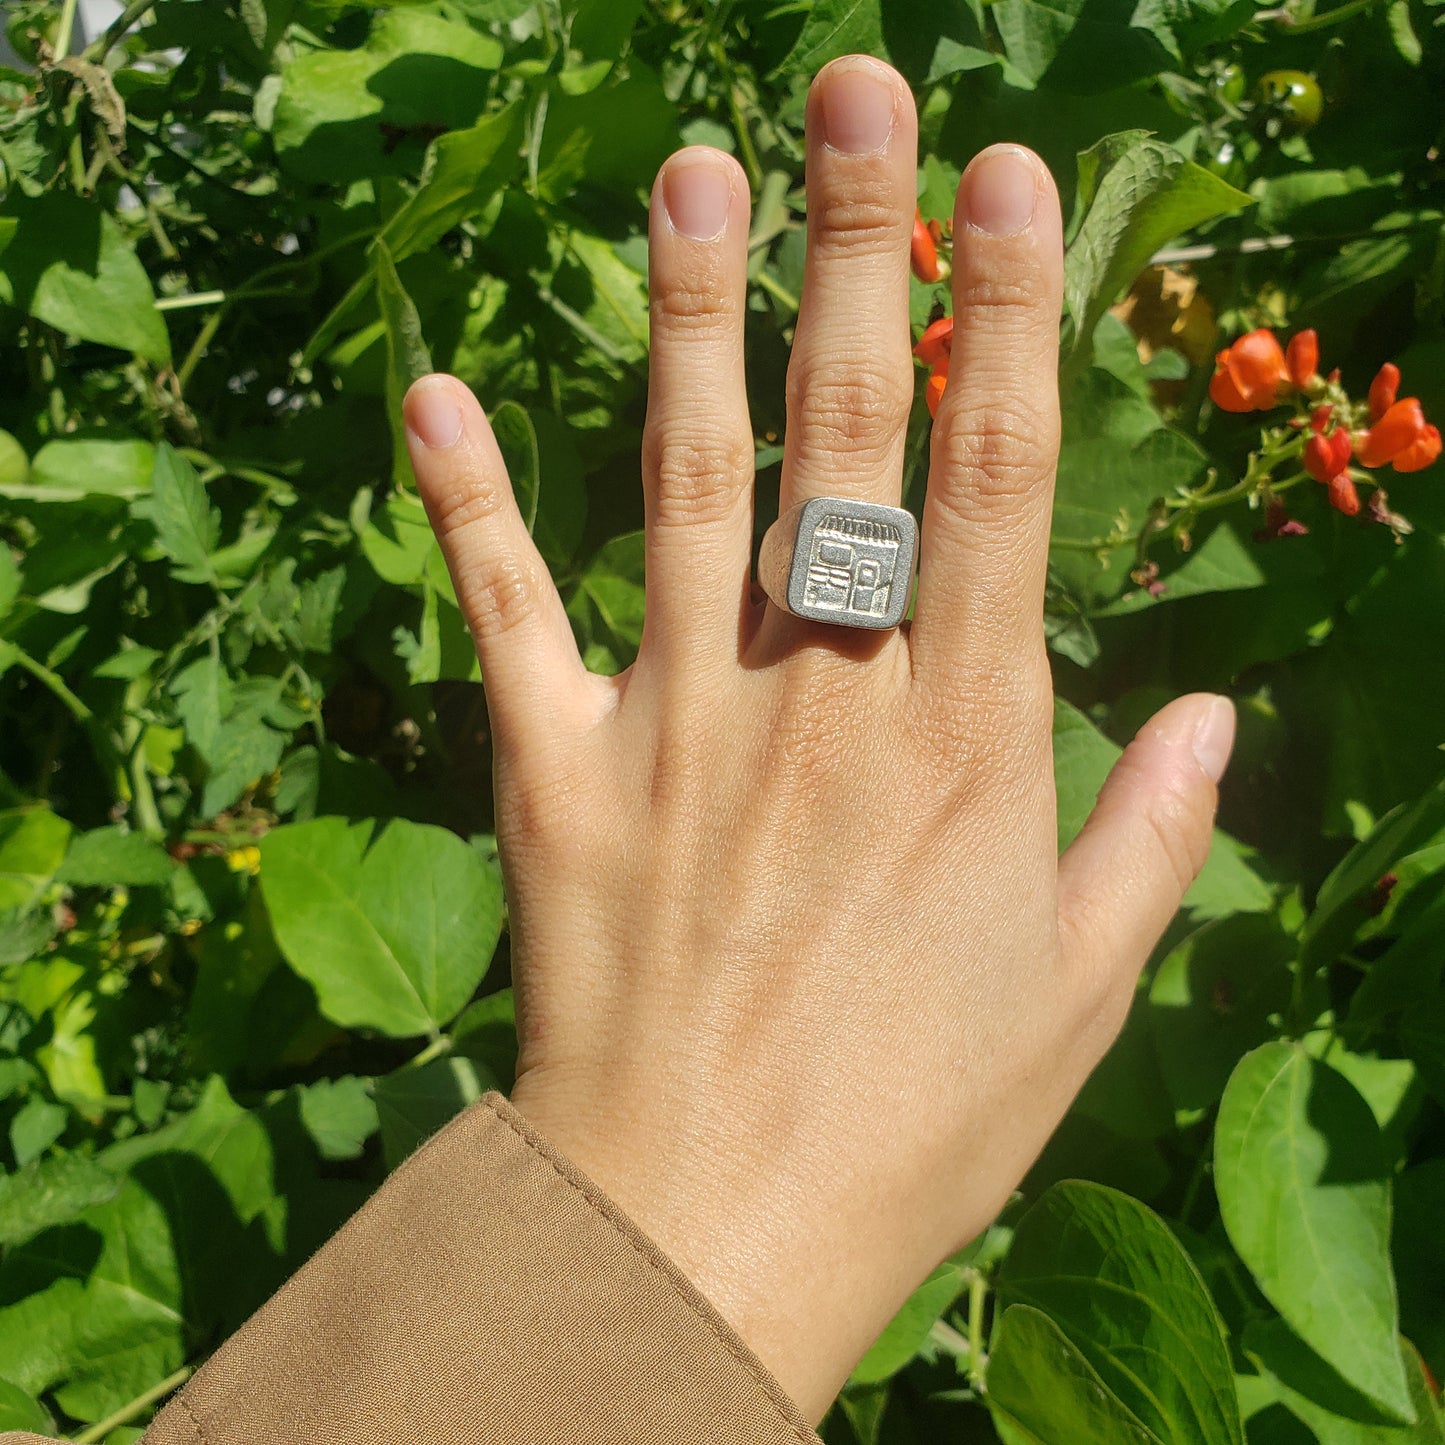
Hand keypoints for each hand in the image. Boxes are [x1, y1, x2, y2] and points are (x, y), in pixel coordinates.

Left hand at [403, 54, 1233, 1423]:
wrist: (705, 1227)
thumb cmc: (913, 1122)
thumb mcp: (1078, 994)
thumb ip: (1147, 839)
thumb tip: (1215, 716)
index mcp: (960, 737)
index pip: (998, 479)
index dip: (1012, 316)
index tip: (1011, 181)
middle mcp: (818, 696)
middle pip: (848, 434)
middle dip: (857, 248)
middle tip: (854, 89)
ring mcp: (677, 724)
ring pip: (684, 482)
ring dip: (687, 316)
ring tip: (690, 168)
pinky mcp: (558, 776)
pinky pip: (506, 615)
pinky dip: (463, 503)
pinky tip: (427, 391)